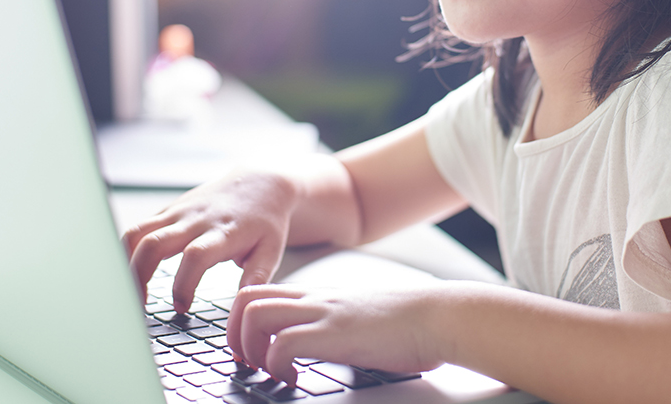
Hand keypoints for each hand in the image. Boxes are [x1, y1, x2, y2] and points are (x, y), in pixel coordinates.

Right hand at [122, 171, 298, 311]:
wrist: (259, 182)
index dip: (183, 284)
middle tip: (139, 308)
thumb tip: (242, 311)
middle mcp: (196, 220)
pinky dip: (128, 251)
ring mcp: (178, 212)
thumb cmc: (265, 221)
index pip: (195, 256)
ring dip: (126, 264)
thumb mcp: (271, 251)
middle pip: (153, 243)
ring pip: (137, 233)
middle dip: (139, 277)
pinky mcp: (168, 210)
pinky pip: (139, 229)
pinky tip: (130, 274)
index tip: (181, 308)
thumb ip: (255, 280)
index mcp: (223, 232)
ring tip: (128, 293)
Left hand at [227, 283, 445, 384]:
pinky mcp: (333, 334)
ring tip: (265, 369)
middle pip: (244, 298)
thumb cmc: (407, 322)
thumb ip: (334, 324)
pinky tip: (292, 379)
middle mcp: (313, 298)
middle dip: (232, 334)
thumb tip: (322, 346)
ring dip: (248, 347)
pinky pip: (281, 344)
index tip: (249, 348)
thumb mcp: (358, 317)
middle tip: (247, 361)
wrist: (438, 315)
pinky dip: (275, 365)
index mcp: (317, 294)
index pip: (260, 291)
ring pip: (253, 314)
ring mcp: (322, 313)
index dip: (241, 320)